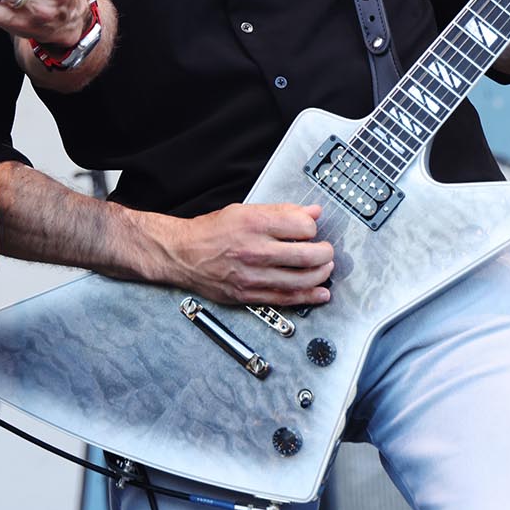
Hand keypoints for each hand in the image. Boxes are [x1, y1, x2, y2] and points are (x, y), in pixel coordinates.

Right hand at [160, 202, 333, 307]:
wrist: (183, 254)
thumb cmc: (211, 232)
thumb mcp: (245, 211)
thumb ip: (281, 212)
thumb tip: (312, 211)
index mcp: (254, 223)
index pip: (303, 226)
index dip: (313, 227)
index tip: (311, 229)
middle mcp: (255, 250)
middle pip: (308, 254)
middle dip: (325, 253)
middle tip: (326, 250)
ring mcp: (253, 275)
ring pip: (302, 279)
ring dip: (321, 274)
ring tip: (324, 268)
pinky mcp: (250, 295)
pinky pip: (287, 299)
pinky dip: (309, 297)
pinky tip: (320, 293)